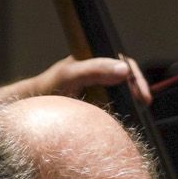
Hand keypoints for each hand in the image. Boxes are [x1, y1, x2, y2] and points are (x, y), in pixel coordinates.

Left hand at [17, 54, 149, 108]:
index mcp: (95, 58)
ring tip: (138, 113)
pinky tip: (125, 120)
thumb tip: (124, 70)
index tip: (142, 94)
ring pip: (123, 94)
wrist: (33, 109)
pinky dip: (122, 112)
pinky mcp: (96, 104)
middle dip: (138, 90)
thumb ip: (94, 69)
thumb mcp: (70, 75)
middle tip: (144, 104)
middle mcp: (99, 72)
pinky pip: (115, 106)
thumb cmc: (48, 87)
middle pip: (127, 79)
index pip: (124, 64)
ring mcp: (98, 88)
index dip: (136, 77)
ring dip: (132, 103)